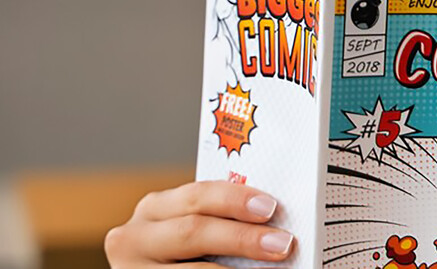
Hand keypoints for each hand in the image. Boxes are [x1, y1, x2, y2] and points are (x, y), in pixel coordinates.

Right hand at [104, 180, 293, 266]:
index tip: (271, 207)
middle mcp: (133, 237)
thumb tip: (272, 221)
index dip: (235, 200)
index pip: (197, 195)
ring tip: (275, 268)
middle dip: (242, 237)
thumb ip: (217, 220)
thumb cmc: (182, 252)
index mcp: (154, 209)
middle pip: (193, 232)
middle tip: (283, 244)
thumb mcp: (188, 229)